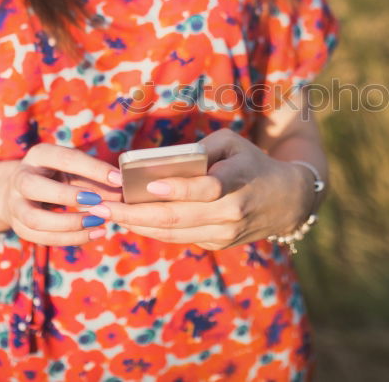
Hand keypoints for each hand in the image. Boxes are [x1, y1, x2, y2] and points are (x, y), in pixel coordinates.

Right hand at [0, 144, 122, 245]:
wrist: (20, 190)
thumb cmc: (59, 176)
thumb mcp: (75, 170)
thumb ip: (97, 179)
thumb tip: (123, 194)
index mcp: (39, 155)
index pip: (64, 158)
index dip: (93, 168)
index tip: (118, 179)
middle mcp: (21, 177)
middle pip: (34, 186)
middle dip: (67, 196)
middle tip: (97, 202)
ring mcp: (15, 204)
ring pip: (35, 219)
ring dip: (69, 224)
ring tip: (98, 223)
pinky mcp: (18, 225)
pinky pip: (41, 238)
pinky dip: (70, 239)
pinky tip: (94, 235)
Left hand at [86, 129, 317, 249]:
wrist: (286, 201)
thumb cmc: (251, 162)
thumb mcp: (233, 143)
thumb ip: (200, 149)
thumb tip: (159, 163)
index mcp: (237, 182)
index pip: (206, 189)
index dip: (177, 189)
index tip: (148, 185)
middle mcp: (231, 213)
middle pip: (177, 217)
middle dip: (134, 213)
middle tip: (102, 206)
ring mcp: (223, 233)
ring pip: (172, 233)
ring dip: (135, 225)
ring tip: (105, 214)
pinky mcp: (217, 244)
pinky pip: (178, 237)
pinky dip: (151, 229)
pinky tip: (128, 220)